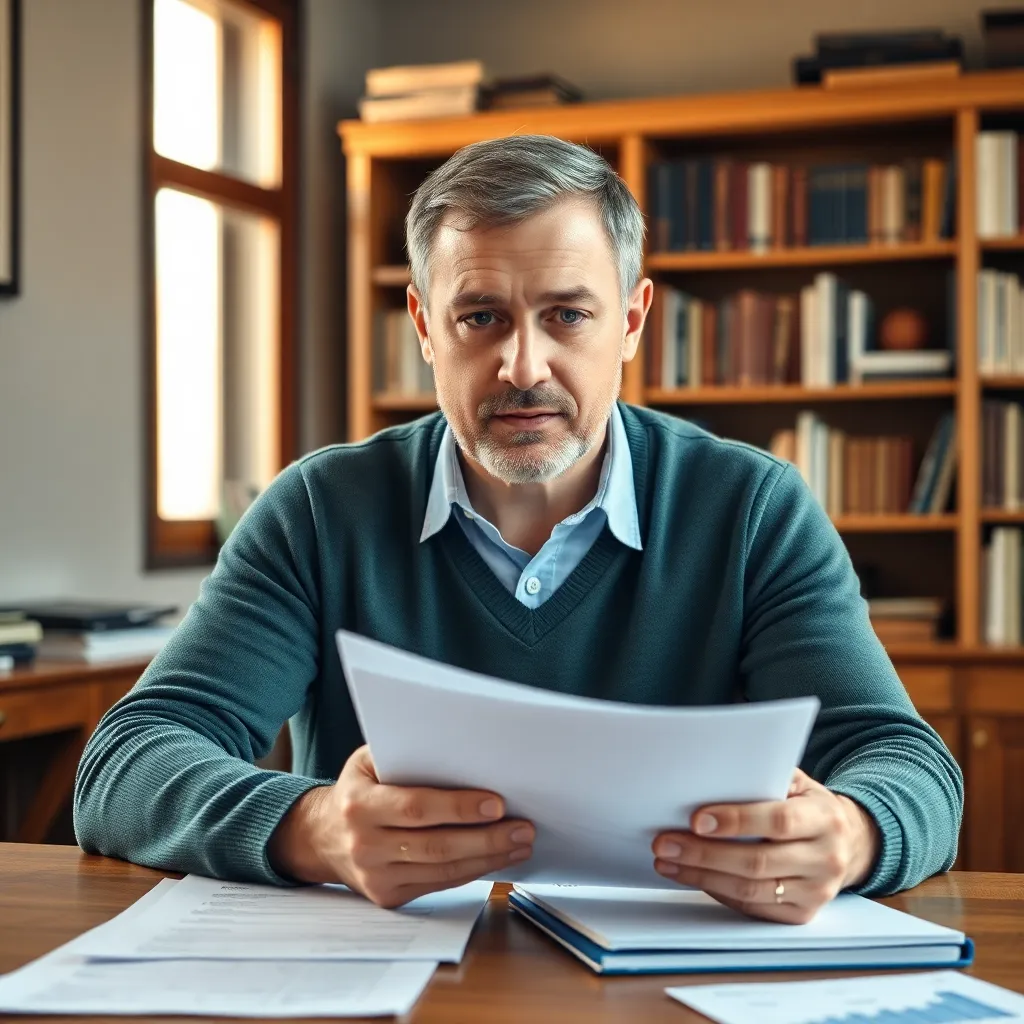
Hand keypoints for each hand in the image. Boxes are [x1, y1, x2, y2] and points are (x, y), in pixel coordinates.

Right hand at [268, 745, 533, 906]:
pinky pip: (438, 884)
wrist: (323, 836)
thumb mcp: (368, 761)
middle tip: (523, 827)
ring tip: (519, 843)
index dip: (459, 807)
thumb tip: (462, 751)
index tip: (497, 803)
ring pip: (442, 869)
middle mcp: (364, 844)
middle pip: (436, 845)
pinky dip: (471, 871)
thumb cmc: (359, 788)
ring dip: (488, 857)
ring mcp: (376, 876)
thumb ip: (406, 754)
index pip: (416, 807)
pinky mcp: (388, 896)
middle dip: (486, 838)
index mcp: (358, 804)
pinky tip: (496, 859)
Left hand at [651, 769, 879, 922]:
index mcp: (825, 819)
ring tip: (668, 862)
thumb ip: (764, 777)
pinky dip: (718, 892)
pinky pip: (752, 908)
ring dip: (702, 876)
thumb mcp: (797, 782)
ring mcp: (815, 892)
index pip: (778, 821)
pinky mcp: (801, 914)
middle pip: (757, 862)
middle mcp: (826, 859)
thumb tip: (712, 775)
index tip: (696, 820)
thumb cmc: (807, 804)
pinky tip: (693, 878)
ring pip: (750, 890)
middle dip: (704, 854)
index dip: (736, 821)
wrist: (848, 841)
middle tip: (665, 844)